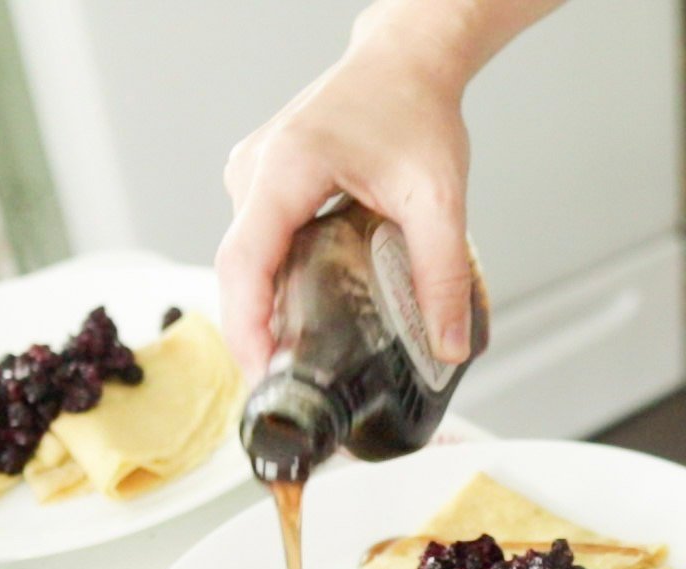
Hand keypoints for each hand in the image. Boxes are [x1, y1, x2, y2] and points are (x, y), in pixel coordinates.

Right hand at [216, 23, 472, 379]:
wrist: (406, 62)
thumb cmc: (414, 110)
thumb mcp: (439, 198)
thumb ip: (442, 273)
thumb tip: (448, 345)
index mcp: (283, 170)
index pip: (244, 262)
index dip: (245, 327)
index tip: (263, 375)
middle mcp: (255, 172)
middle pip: (237, 271)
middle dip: (255, 335)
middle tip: (286, 390)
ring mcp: (254, 177)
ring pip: (245, 262)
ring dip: (263, 313)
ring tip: (296, 365)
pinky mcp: (266, 185)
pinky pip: (258, 246)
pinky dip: (274, 286)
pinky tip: (303, 318)